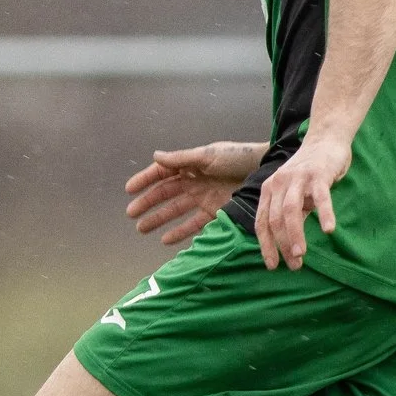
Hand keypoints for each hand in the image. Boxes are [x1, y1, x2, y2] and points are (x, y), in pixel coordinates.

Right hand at [125, 141, 263, 244]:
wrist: (266, 171)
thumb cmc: (239, 158)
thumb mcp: (208, 155)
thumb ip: (181, 159)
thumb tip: (156, 156)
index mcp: (190, 164)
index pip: (162, 173)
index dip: (145, 180)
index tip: (129, 190)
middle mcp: (194, 181)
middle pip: (165, 193)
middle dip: (147, 203)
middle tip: (131, 214)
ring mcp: (204, 197)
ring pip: (175, 210)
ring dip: (158, 219)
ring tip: (142, 229)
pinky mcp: (215, 212)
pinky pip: (193, 224)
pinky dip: (179, 232)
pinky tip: (165, 240)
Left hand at [253, 132, 350, 269]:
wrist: (325, 140)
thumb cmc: (309, 172)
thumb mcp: (292, 193)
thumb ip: (288, 213)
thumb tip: (287, 245)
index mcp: (269, 189)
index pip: (262, 222)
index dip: (265, 245)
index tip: (272, 265)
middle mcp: (279, 183)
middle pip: (275, 219)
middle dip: (282, 245)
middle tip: (294, 265)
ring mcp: (298, 177)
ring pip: (291, 210)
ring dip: (295, 234)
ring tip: (301, 254)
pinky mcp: (319, 174)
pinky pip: (321, 197)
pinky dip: (324, 214)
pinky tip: (328, 230)